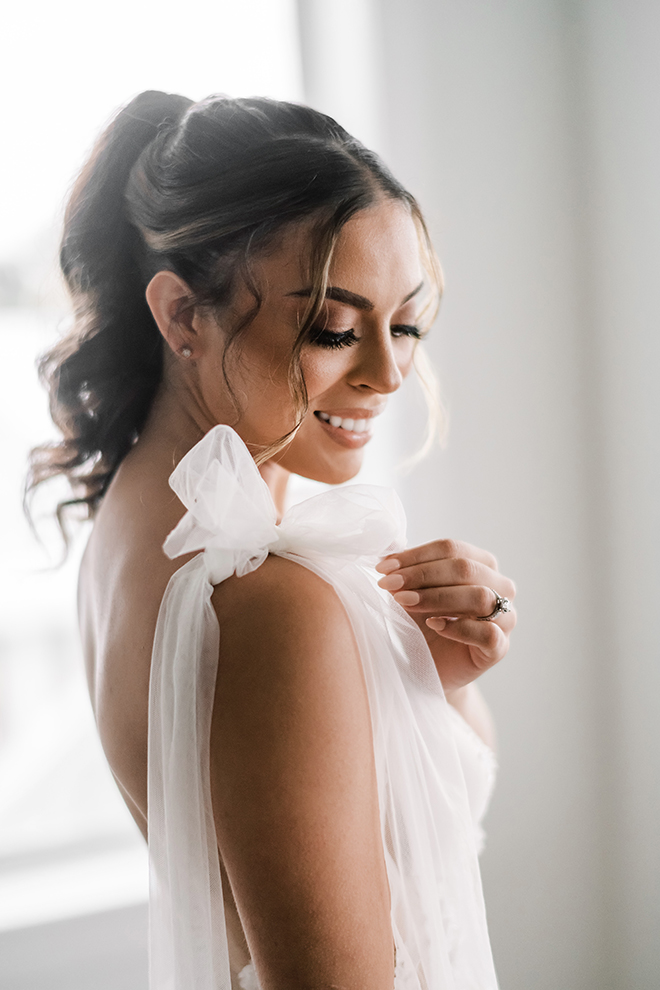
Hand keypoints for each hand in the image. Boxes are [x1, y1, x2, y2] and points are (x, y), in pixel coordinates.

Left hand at [375, 539, 515, 693]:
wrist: (425, 668)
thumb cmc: (420, 624)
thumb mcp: (410, 590)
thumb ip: (405, 567)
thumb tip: (387, 543)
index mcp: (481, 564)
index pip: (452, 548)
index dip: (416, 555)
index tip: (384, 567)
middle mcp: (500, 586)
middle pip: (466, 568)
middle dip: (422, 574)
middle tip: (389, 585)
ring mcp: (504, 617)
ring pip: (480, 596)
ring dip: (437, 597)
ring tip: (405, 602)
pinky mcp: (500, 648)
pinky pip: (488, 633)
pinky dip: (459, 628)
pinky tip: (433, 625)